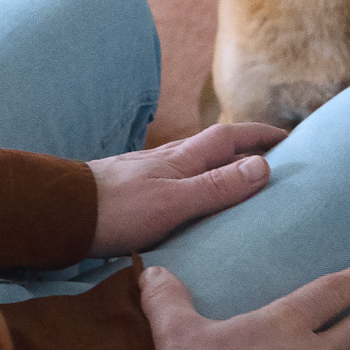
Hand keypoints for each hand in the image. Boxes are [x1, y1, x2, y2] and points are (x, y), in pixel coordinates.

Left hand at [87, 122, 286, 256]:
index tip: (289, 136)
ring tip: (245, 183)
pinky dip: (201, 186)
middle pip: (217, 148)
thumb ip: (218, 187)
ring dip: (224, 168)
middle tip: (276, 160)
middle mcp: (170, 160)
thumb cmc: (118, 209)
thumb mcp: (175, 202)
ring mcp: (152, 175)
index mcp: (184, 158)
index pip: (230, 137)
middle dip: (248, 150)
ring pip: (198, 165)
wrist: (61, 214)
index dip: (260, 135)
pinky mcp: (137, 192)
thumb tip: (263, 166)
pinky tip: (199, 204)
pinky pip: (182, 183)